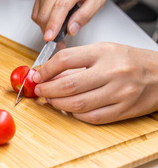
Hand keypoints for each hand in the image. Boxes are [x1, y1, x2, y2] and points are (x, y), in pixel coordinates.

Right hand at [31, 0, 108, 42]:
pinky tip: (54, 21)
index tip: (50, 38)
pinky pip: (36, 13)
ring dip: (46, 28)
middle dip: (50, 32)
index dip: (53, 24)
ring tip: (59, 31)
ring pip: (39, 16)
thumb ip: (85, 15)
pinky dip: (42, 21)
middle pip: (45, 14)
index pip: (60, 7)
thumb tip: (71, 30)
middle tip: (61, 41)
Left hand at [32, 43, 157, 123]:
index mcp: (104, 53)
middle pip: (68, 85)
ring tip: (51, 99)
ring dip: (58, 104)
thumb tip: (48, 74)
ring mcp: (119, 93)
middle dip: (47, 89)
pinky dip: (75, 114)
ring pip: (77, 104)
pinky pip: (92, 117)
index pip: (65, 60)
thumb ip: (77, 61)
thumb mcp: (104, 51)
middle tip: (39, 90)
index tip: (37, 75)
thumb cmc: (131, 61)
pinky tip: (70, 109)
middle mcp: (112, 72)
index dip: (45, 70)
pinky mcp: (123, 110)